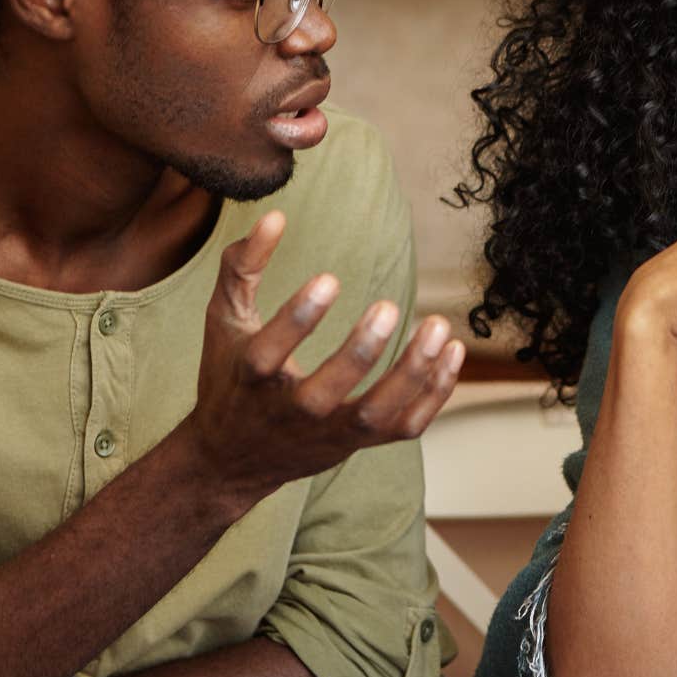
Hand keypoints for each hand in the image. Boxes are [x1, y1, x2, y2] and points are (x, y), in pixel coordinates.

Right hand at [183, 211, 464, 503]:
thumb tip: (275, 216)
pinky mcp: (359, 443)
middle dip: (359, 352)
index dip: (298, 317)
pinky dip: (434, 395)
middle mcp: (290, 412)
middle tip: (389, 307)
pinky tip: (452, 353)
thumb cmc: (230, 378)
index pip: (269, 353)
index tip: (329, 278)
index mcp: (251, 378)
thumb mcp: (224, 321)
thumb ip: (242, 267)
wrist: (232, 459)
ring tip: (440, 327)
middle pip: (325, 393)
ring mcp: (328, 432)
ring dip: (412, 375)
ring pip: (376, 415)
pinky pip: (405, 427)